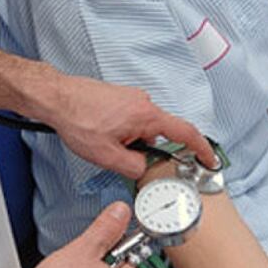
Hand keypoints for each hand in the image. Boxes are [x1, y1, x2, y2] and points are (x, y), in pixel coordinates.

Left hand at [40, 74, 215, 178]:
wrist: (57, 98)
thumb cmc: (77, 118)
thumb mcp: (107, 156)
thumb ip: (134, 167)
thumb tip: (143, 169)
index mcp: (146, 116)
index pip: (185, 133)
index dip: (202, 148)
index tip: (210, 159)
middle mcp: (143, 103)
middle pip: (159, 134)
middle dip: (146, 151)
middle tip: (125, 158)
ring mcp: (132, 99)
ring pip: (142, 129)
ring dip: (130, 142)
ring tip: (104, 144)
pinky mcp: (120, 99)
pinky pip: (131, 121)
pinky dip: (122, 133)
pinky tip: (102, 135)